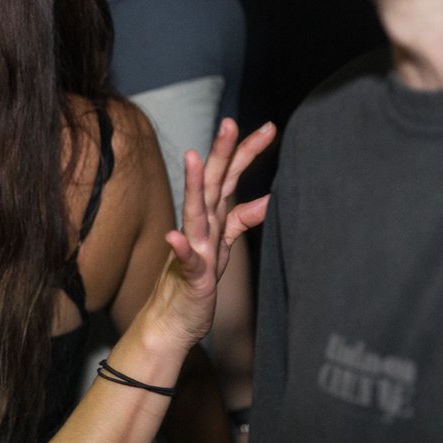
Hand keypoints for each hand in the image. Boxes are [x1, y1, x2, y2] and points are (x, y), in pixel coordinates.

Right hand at [153, 119, 274, 344]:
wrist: (172, 320)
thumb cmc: (198, 278)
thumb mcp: (225, 244)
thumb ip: (241, 218)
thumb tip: (270, 197)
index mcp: (212, 216)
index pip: (229, 175)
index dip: (246, 151)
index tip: (268, 127)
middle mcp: (201, 226)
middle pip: (212, 182)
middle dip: (221, 152)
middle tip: (229, 122)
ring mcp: (194, 249)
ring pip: (194, 212)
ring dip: (192, 184)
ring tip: (192, 158)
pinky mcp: (189, 276)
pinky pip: (185, 261)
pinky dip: (179, 248)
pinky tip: (173, 237)